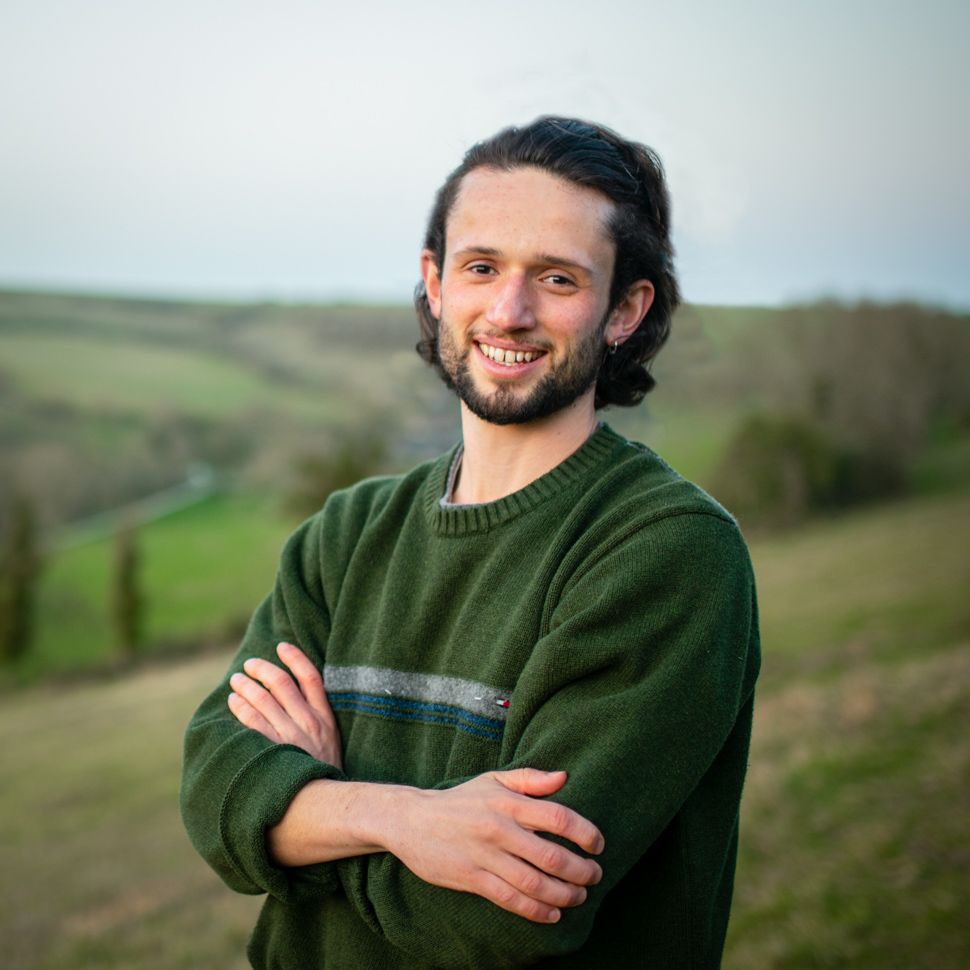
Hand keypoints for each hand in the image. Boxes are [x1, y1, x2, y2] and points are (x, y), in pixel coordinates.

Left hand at [227, 641, 342, 768]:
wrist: (324, 805)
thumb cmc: (325, 774)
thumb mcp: (331, 743)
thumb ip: (318, 721)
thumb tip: (298, 699)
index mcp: (325, 718)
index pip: (311, 677)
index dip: (295, 658)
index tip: (281, 646)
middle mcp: (308, 723)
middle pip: (282, 684)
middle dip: (263, 669)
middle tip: (249, 664)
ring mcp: (291, 737)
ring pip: (264, 700)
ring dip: (247, 686)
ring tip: (236, 680)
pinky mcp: (274, 751)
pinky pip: (253, 722)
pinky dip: (241, 708)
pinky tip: (233, 702)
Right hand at [385, 768, 604, 923]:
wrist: (412, 820)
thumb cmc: (461, 800)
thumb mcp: (493, 780)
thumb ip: (530, 779)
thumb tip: (565, 778)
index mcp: (508, 801)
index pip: (558, 817)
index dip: (585, 833)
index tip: (598, 845)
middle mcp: (499, 828)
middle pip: (551, 855)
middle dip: (581, 870)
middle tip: (595, 875)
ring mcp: (485, 856)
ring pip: (535, 883)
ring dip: (564, 895)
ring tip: (579, 896)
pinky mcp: (472, 878)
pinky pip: (510, 899)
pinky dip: (536, 911)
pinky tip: (552, 913)